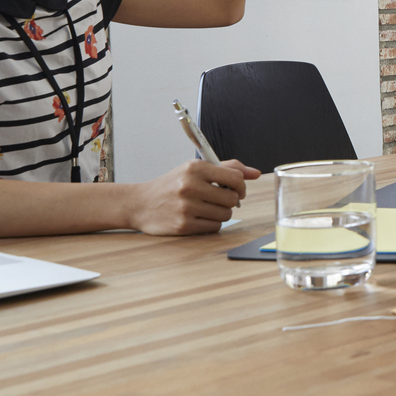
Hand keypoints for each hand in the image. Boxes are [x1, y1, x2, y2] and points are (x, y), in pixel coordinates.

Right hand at [125, 158, 259, 234]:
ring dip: (221, 213)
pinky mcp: (183, 225)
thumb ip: (227, 168)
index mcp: (195, 168)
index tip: (237, 189)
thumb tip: (255, 173)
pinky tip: (199, 217)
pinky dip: (212, 223)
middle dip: (231, 201)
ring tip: (208, 208)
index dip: (241, 186)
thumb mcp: (195, 169)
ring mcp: (186, 207)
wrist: (140, 203)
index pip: (235, 178)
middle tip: (220, 200)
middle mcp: (190, 186)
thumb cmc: (172, 185)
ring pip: (226, 214)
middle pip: (232, 199)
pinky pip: (214, 227)